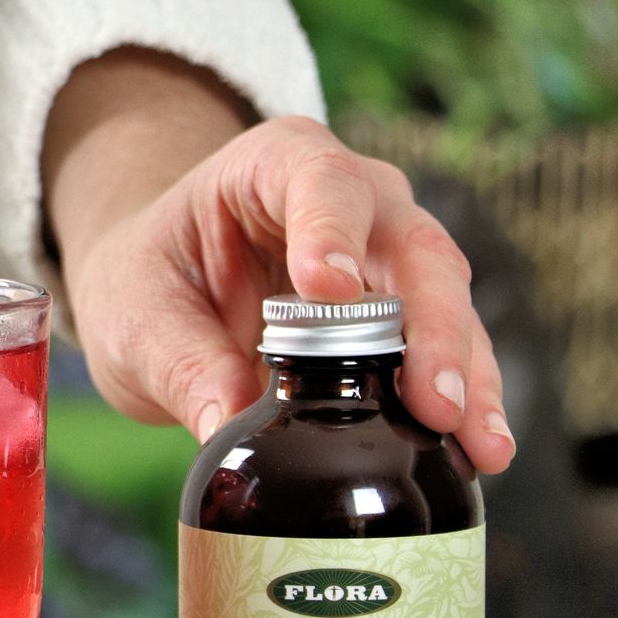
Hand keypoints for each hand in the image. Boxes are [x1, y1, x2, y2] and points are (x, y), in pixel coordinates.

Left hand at [42, 49, 514, 473]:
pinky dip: (459, 398)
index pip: (320, 181)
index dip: (333, 231)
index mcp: (273, 167)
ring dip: (463, 373)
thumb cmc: (144, 283)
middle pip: (411, 246)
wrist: (157, 296)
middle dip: (432, 325)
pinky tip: (477, 451)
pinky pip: (438, 349)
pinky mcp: (394, 315)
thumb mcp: (137, 319)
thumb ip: (180, 365)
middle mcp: (348, 199)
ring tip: (480, 443)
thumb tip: (228, 427)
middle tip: (433, 400)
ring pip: (443, 301)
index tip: (331, 290)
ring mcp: (381, 255)